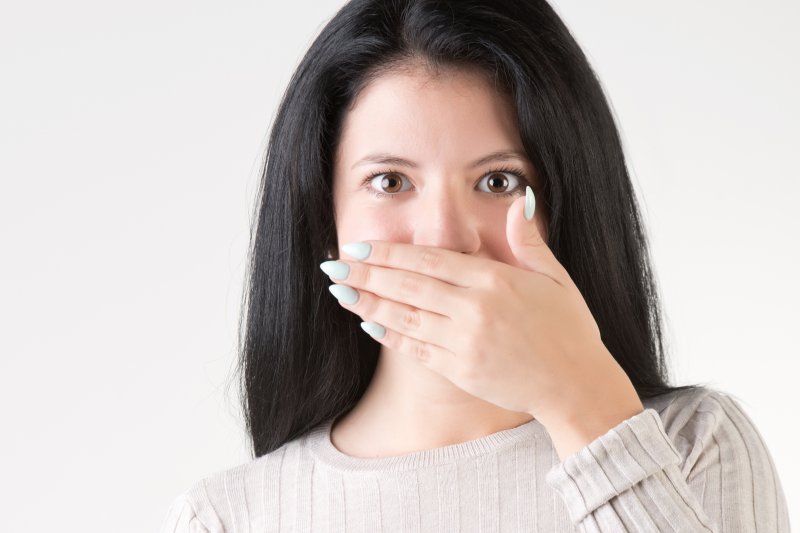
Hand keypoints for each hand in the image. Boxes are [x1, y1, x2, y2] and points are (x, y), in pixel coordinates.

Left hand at [321, 187, 643, 457]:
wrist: (577, 386)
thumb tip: (521, 199)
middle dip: (366, 275)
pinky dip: (390, 336)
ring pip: (405, 317)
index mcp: (495, 280)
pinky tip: (367, 323)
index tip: (359, 247)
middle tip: (333, 265)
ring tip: (339, 291)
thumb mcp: (556, 277)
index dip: (389, 254)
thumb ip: (527, 240)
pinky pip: (416, 349)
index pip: (429, 260)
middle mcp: (474, 310)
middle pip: (408, 286)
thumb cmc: (570, 329)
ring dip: (368, 303)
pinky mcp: (461, 370)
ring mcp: (465, 343)